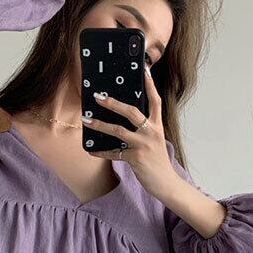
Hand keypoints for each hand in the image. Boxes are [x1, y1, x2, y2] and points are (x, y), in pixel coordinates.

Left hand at [83, 67, 180, 200]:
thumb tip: (121, 120)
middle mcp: (151, 132)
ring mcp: (143, 145)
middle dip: (113, 103)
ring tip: (86, 120)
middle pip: (132, 112)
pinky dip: (101, 152)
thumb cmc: (157, 160)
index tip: (143, 69)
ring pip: (118, 131)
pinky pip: (114, 153)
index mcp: (157, 126)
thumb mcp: (155, 141)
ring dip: (100, 124)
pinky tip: (90, 150)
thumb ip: (143, 129)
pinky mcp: (135, 158)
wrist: (166, 183)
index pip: (155, 100)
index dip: (150, 85)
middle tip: (98, 96)